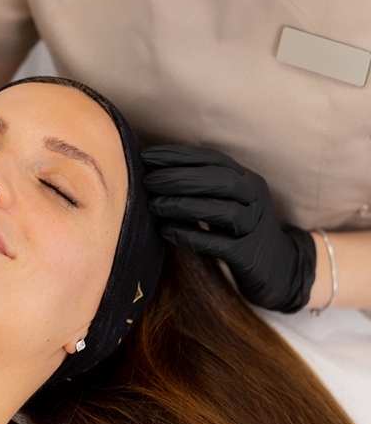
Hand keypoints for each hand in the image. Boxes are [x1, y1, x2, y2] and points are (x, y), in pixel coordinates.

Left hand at [141, 145, 315, 311]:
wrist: (277, 267)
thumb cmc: (238, 230)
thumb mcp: (224, 201)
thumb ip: (200, 188)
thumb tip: (153, 174)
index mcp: (247, 179)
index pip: (212, 159)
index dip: (179, 155)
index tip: (147, 156)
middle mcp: (254, 198)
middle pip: (220, 180)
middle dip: (180, 177)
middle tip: (148, 181)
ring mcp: (254, 227)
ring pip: (222, 211)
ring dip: (183, 205)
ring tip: (152, 205)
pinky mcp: (248, 255)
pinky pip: (218, 243)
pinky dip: (190, 235)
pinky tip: (165, 230)